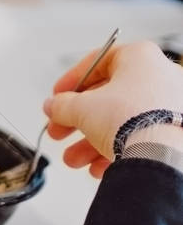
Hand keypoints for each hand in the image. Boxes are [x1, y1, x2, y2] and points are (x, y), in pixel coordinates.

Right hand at [44, 41, 182, 177]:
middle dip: (78, 120)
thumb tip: (54, 106)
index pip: (97, 63)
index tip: (58, 96)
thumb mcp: (82, 108)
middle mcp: (160, 77)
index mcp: (140, 57)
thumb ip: (63, 104)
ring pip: (124, 121)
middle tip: (60, 131)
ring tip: (75, 159)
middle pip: (108, 97)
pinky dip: (118, 150)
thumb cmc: (131, 119)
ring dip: (92, 141)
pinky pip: (142, 137)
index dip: (71, 82)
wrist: (163, 154)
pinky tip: (99, 167)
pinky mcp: (176, 132)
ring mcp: (172, 105)